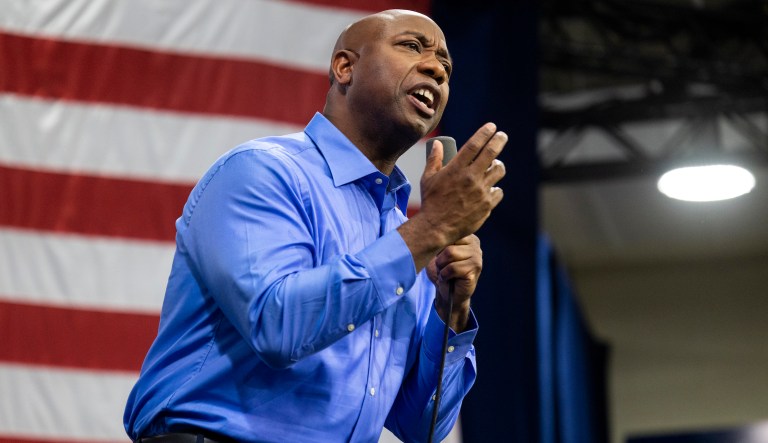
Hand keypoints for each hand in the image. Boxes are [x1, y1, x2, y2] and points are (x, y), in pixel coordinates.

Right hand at [397, 123, 506, 270]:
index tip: (491, 126)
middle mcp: (471, 178)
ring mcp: (481, 192)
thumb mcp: (428, 178)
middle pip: (491, 153)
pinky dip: (495, 188)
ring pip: (498, 171)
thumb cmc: (430, 201)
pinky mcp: (487, 205)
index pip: (474, 144)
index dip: (485, 133)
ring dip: (498, 165)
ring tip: (495, 165)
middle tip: (502, 136)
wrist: (437, 227)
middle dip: (499, 140)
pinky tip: (490, 188)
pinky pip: (498, 191)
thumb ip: (434, 160)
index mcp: (456, 169)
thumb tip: (438, 145)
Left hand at [426, 235, 481, 331]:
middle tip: (442, 266)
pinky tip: (448, 279)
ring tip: (445, 272)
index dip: (440, 245)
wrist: (447, 295)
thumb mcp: (438, 252)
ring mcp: (477, 258)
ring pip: (450, 253)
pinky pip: (452, 268)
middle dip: (440, 257)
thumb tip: (434, 232)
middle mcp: (475, 246)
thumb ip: (441, 241)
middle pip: (449, 243)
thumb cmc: (441, 272)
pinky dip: (444, 275)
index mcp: (468, 238)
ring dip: (441, 266)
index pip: (450, 232)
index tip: (439, 255)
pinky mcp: (474, 271)